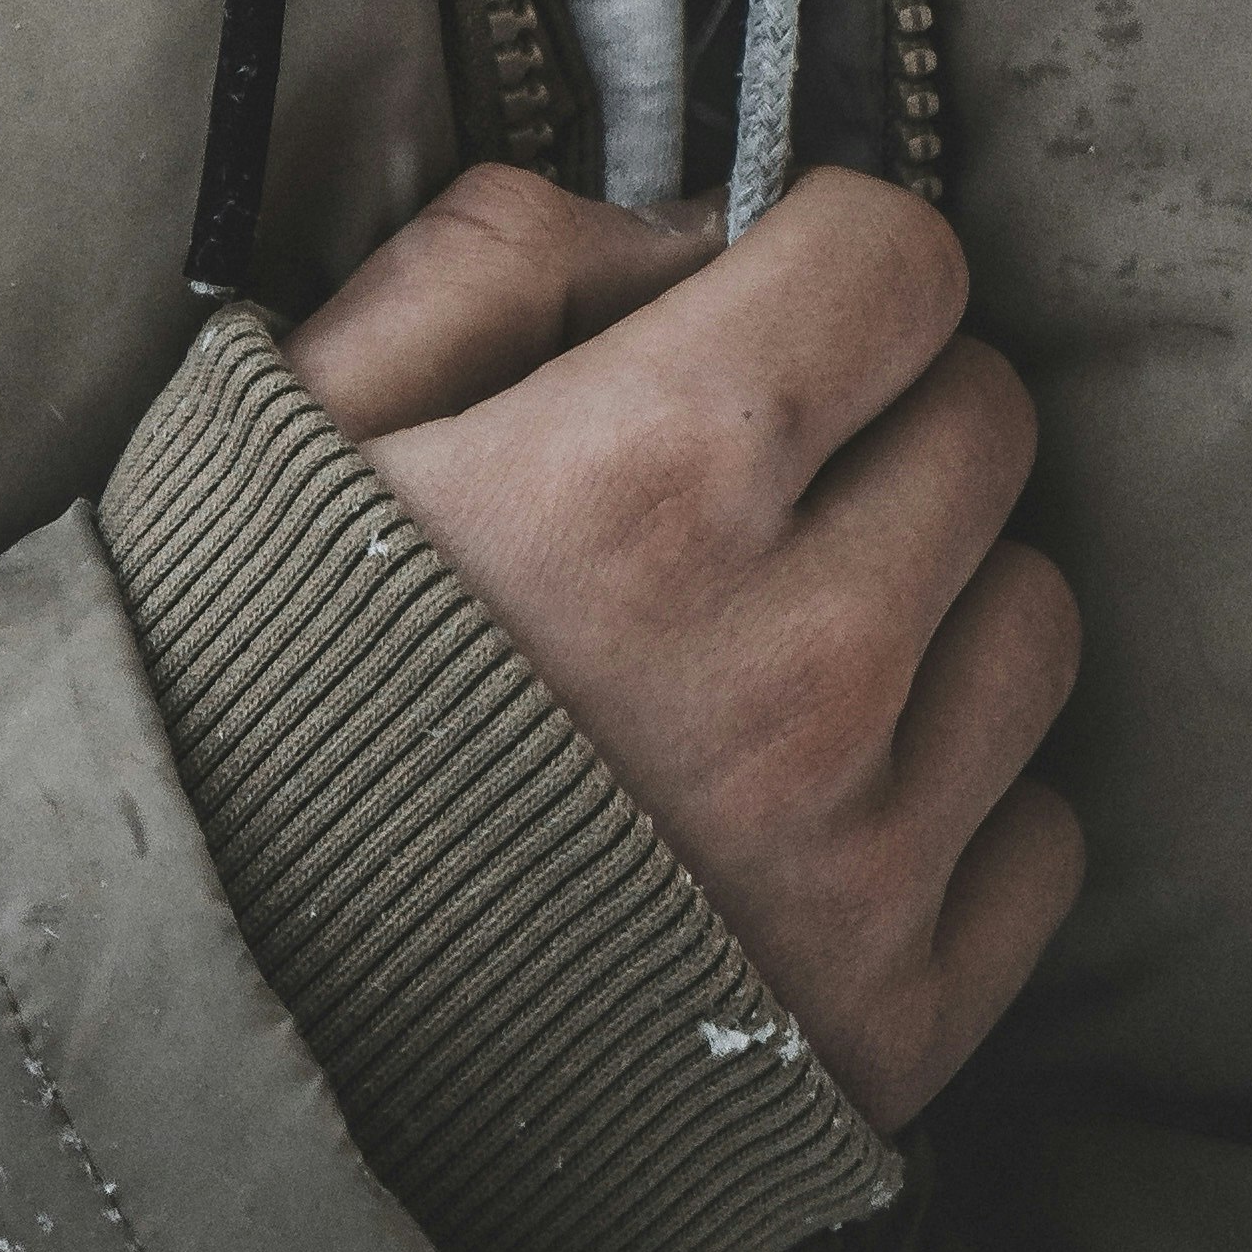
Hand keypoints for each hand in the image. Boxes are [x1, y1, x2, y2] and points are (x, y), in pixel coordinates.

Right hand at [287, 162, 1081, 1129]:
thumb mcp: (315, 404)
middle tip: (770, 481)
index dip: (831, 259)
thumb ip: (506, 249)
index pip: (903, 261)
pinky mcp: (896, 1018)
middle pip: (989, 425)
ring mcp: (858, 855)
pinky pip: (1038, 836)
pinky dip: (954, 808)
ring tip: (787, 643)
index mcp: (657, 473)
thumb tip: (703, 229)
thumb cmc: (253, 683)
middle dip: (889, 414)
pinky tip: (813, 808)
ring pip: (1034, 620)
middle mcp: (796, 659)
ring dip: (939, 604)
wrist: (213, 1022)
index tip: (774, 305)